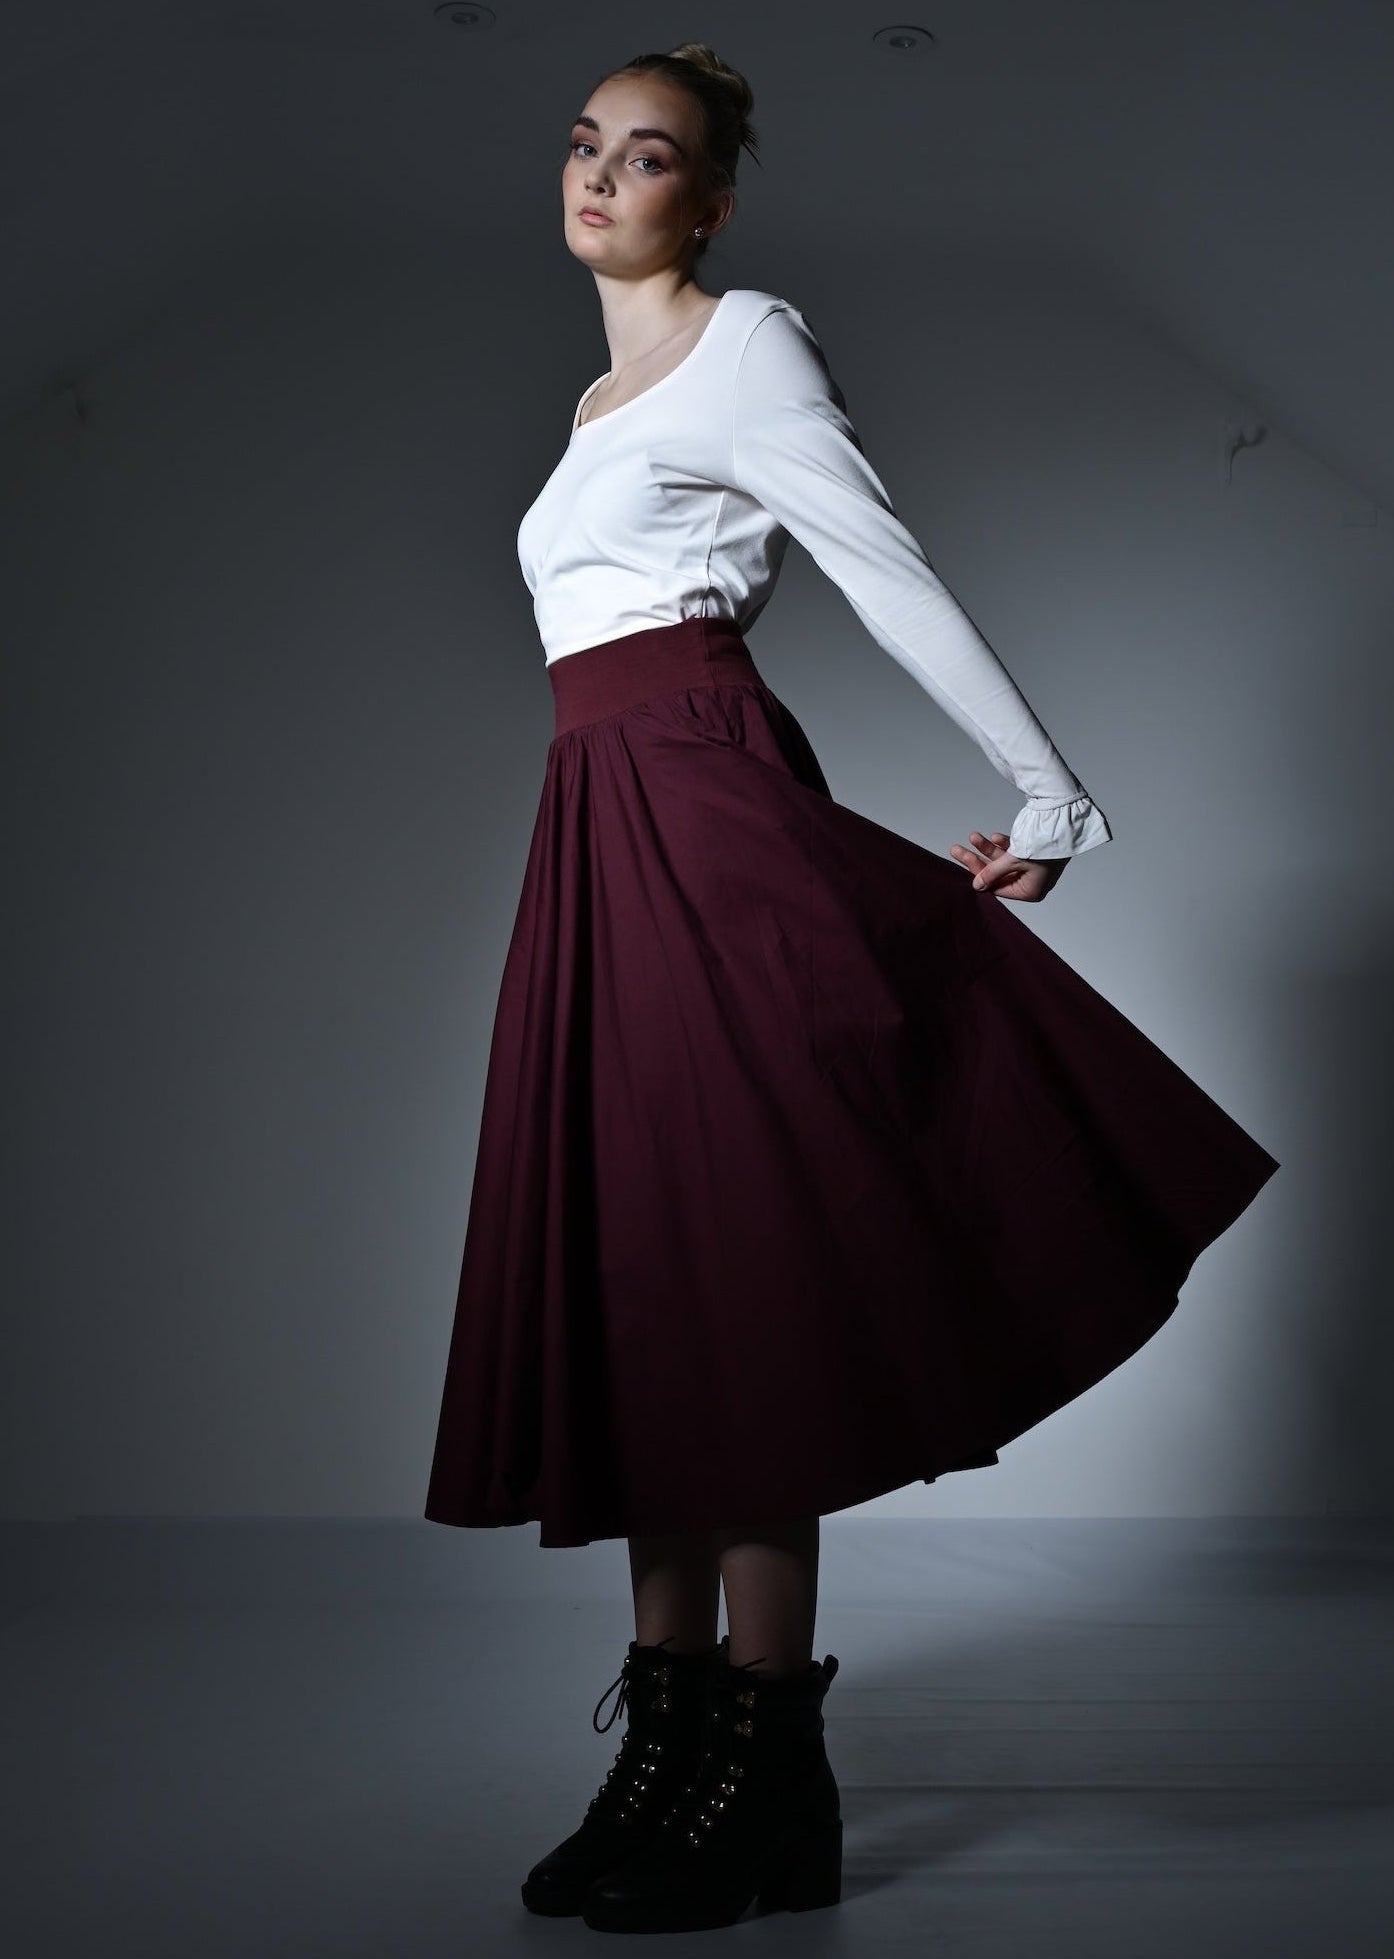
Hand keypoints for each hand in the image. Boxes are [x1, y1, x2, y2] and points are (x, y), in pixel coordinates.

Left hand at [948, 829, 1067, 901]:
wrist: (1064, 822)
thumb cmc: (1042, 846)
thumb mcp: (1012, 861)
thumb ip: (992, 873)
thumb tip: (976, 885)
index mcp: (1030, 892)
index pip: (997, 887)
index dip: (979, 875)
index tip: (965, 861)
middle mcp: (1031, 882)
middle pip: (997, 873)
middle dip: (978, 859)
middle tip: (957, 849)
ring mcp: (1033, 868)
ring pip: (1003, 860)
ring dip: (988, 848)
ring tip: (973, 836)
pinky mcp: (1035, 854)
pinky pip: (1014, 852)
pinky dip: (1004, 845)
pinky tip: (996, 836)